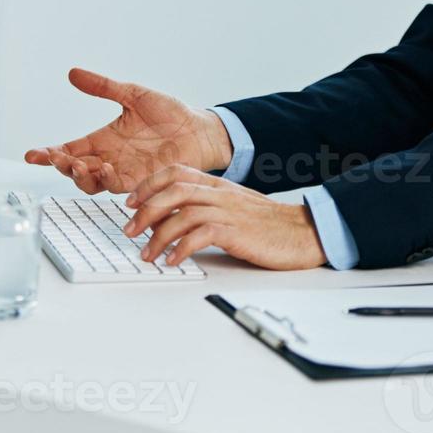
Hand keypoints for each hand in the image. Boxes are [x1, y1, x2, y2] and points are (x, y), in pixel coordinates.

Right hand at [23, 69, 234, 193]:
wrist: (199, 130)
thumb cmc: (169, 113)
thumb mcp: (132, 94)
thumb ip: (103, 87)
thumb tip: (73, 72)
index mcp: (102, 139)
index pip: (69, 149)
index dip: (49, 154)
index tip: (32, 154)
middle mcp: (108, 159)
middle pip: (74, 169)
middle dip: (61, 166)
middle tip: (56, 158)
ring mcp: (123, 172)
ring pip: (91, 183)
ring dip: (81, 176)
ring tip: (79, 164)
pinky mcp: (141, 181)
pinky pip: (118, 188)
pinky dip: (108, 181)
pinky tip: (107, 170)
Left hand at [124, 165, 327, 270]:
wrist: (302, 231)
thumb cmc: (267, 224)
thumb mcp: (232, 207)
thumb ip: (204, 208)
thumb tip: (169, 222)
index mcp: (218, 185)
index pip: (176, 173)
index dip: (148, 185)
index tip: (130, 202)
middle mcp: (220, 194)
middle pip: (174, 191)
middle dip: (145, 210)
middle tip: (129, 230)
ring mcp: (229, 211)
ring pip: (183, 213)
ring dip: (159, 235)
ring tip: (147, 254)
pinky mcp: (237, 232)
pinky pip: (202, 235)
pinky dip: (182, 248)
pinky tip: (173, 260)